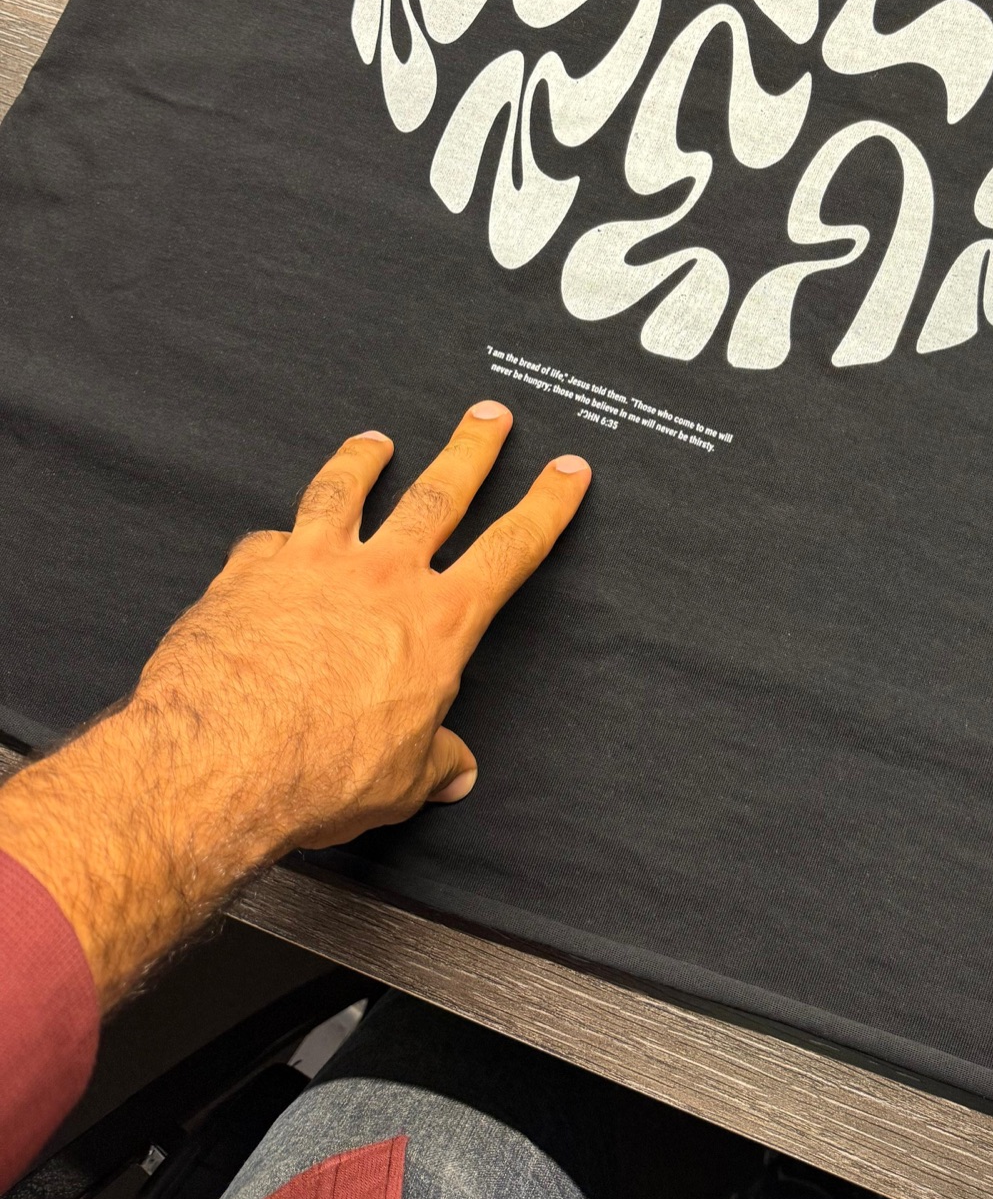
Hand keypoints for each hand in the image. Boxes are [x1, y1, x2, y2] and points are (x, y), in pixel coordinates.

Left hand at [0, 403, 588, 1007]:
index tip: (567, 471)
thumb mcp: (399, 782)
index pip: (511, 549)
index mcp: (438, 623)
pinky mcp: (251, 570)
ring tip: (375, 439)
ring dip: (365, 460)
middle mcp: (382, 577)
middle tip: (488, 416)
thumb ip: (432, 763)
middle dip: (471, 450)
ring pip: (347, 489)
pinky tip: (272, 538)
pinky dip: (275, 538)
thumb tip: (454, 771)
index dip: (546, 505)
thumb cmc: (316, 772)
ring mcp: (314, 561)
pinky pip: (268, 540)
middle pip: (440, 493)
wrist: (220, 757)